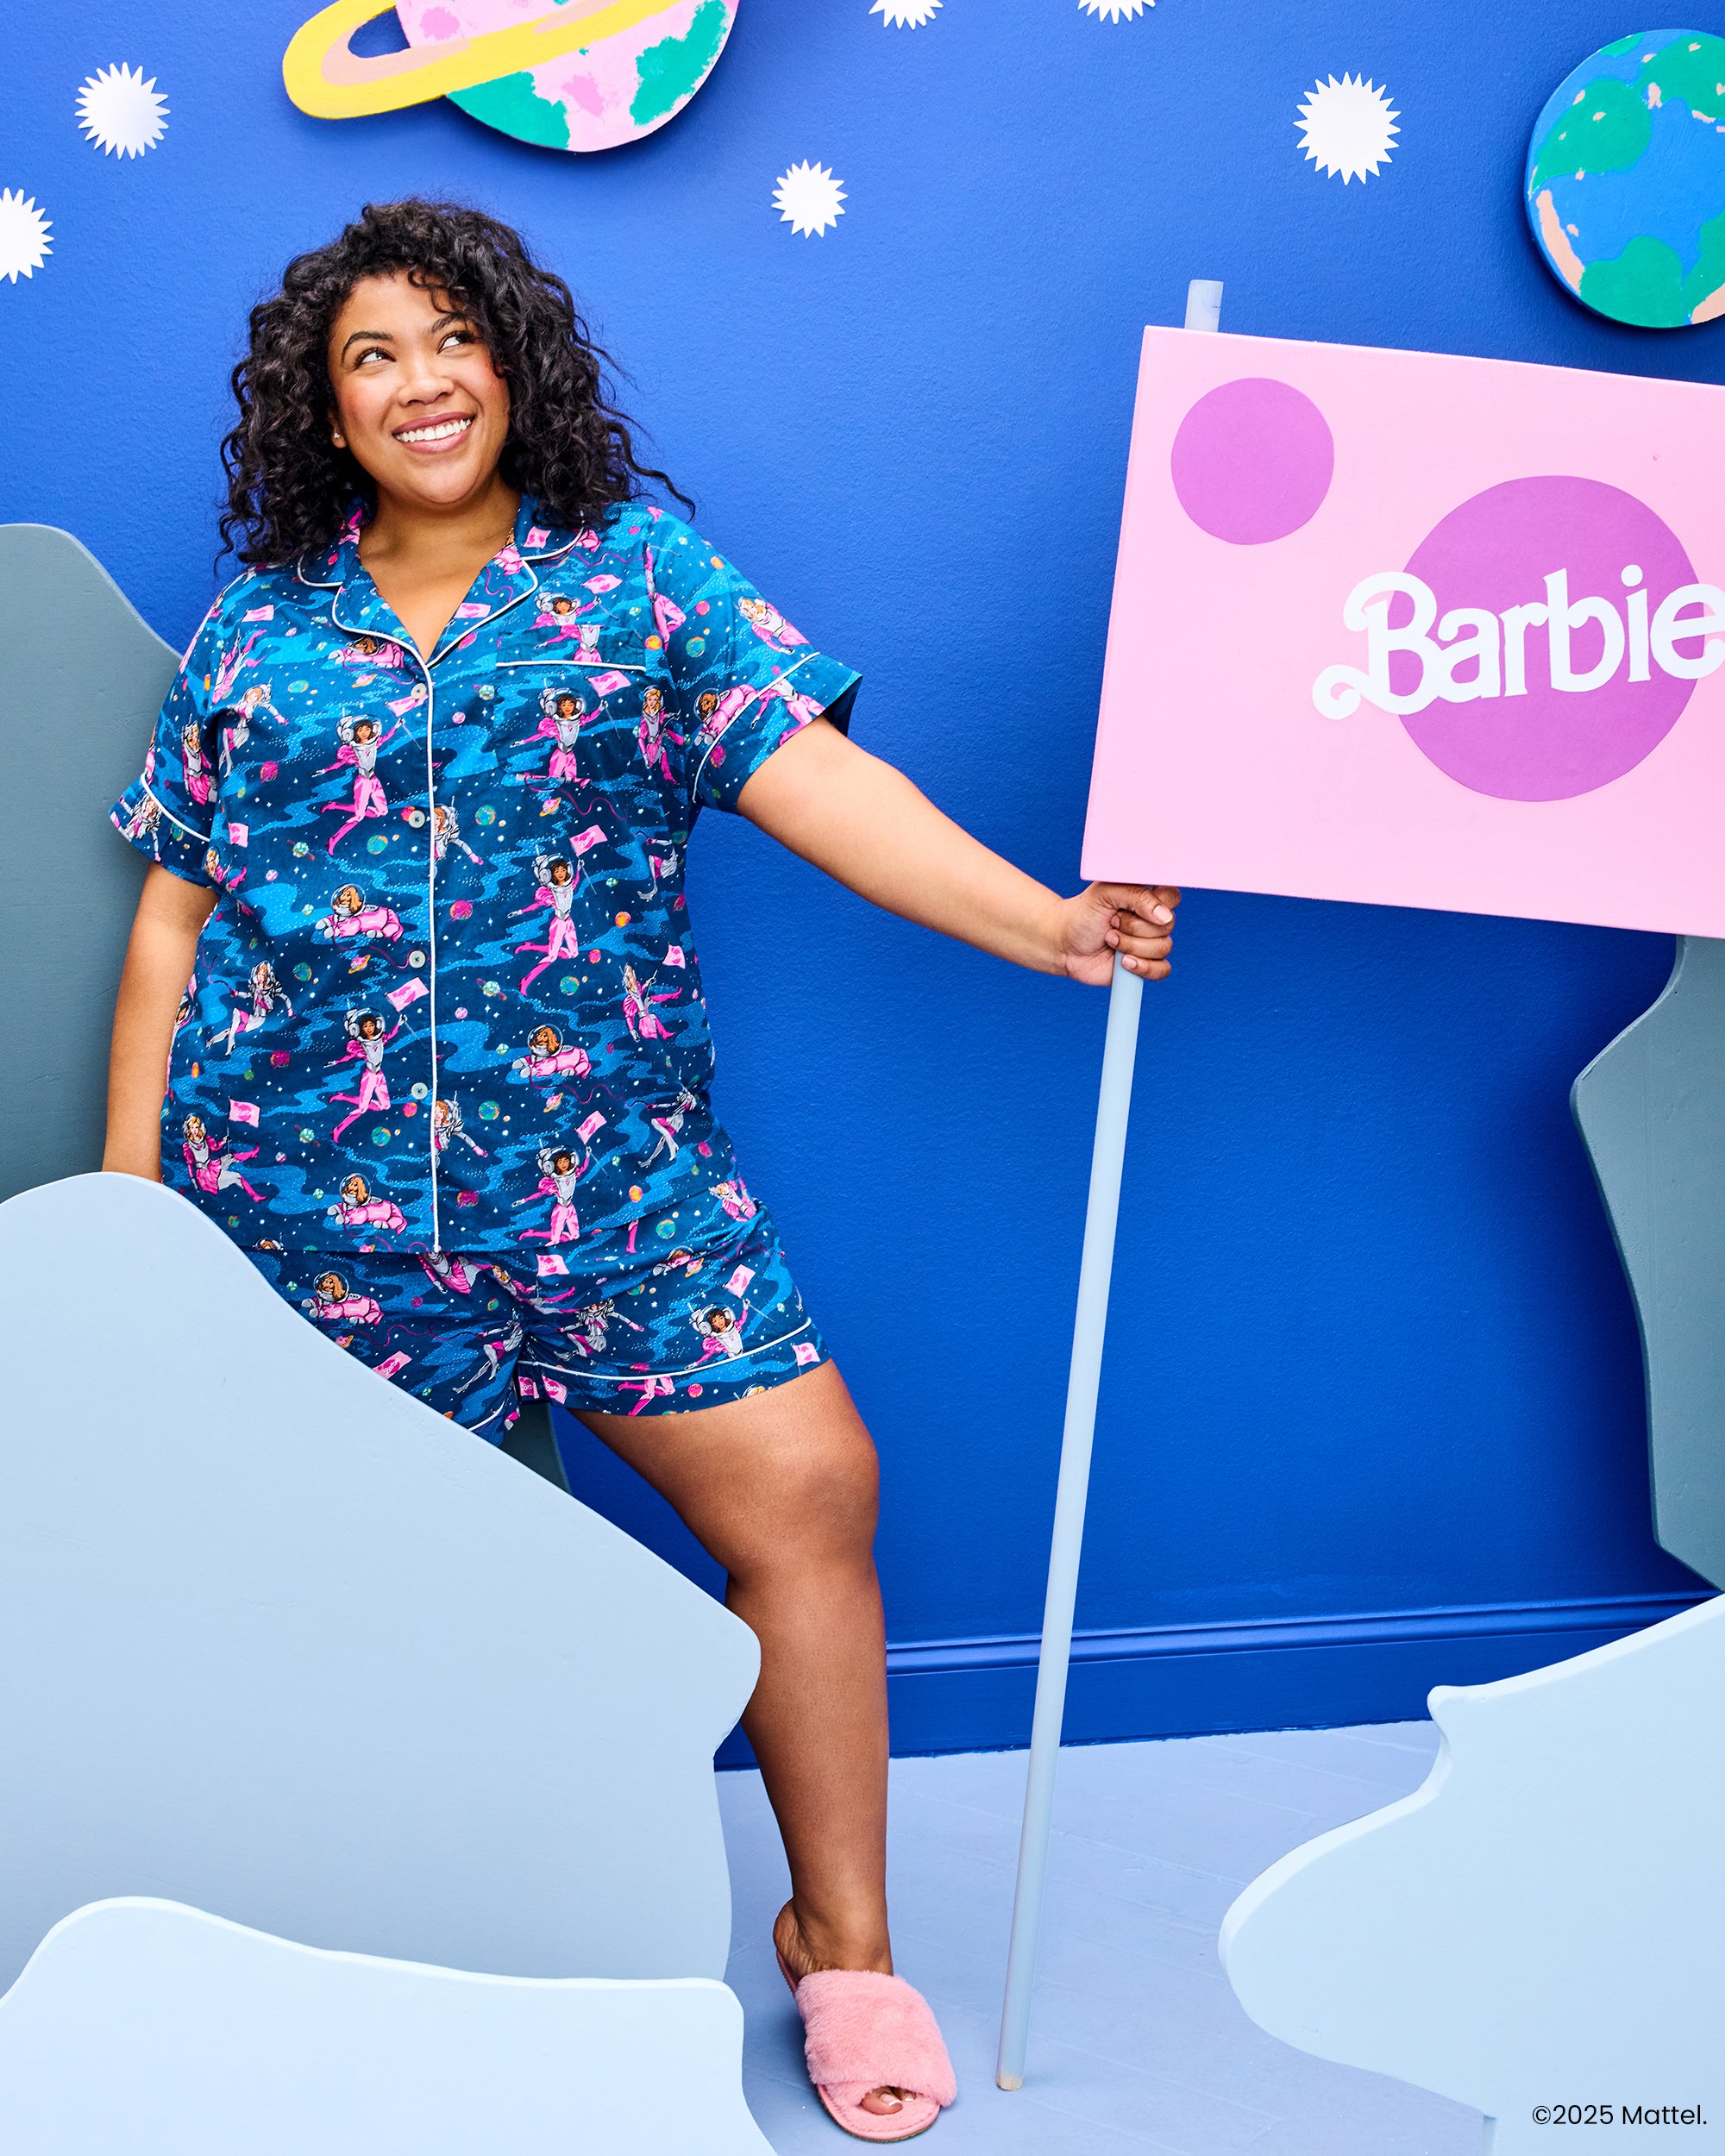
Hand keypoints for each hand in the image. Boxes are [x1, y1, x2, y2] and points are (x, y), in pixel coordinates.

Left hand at [1056, 883, 1179, 985]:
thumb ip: (1136, 895)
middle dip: (1133, 927)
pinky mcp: (1145, 965)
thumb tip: (1164, 916)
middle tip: (1111, 923)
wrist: (1064, 944)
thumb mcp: (1105, 893)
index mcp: (1146, 897)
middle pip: (1167, 926)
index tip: (1130, 906)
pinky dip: (1143, 967)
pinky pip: (1162, 970)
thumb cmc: (1082, 914)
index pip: (1172, 897)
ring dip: (1131, 946)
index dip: (1155, 905)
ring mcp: (1149, 943)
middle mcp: (1151, 920)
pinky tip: (1123, 962)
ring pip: (1163, 948)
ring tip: (1109, 940)